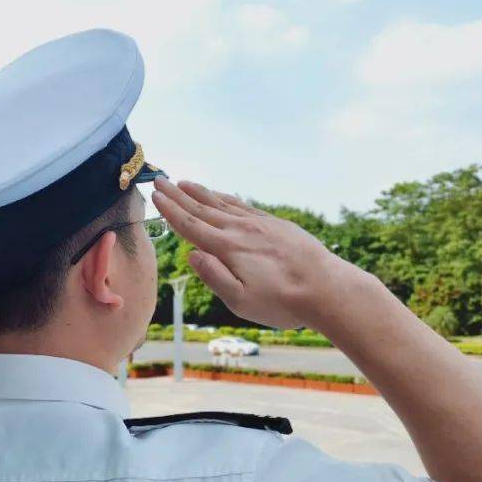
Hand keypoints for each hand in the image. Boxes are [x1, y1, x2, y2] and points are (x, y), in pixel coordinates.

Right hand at [151, 178, 346, 327]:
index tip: (156, 195)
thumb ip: (214, 277)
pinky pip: (242, 205)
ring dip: (200, 192)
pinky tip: (221, 195)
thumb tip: (191, 254)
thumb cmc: (283, 302)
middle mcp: (239, 230)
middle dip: (178, 195)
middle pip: (202, 208)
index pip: (191, 225)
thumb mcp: (241, 301)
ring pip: (222, 203)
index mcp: (227, 248)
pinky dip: (226, 197)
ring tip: (184, 182)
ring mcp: (258, 224)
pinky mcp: (275, 224)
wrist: (326, 287)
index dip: (170, 211)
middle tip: (160, 179)